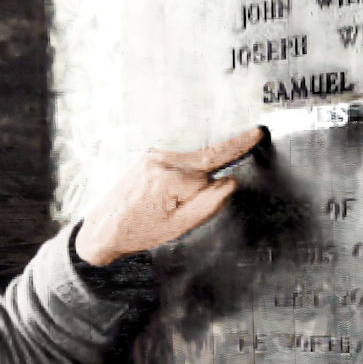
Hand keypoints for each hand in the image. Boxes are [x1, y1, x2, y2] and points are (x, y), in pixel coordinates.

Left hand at [74, 127, 264, 265]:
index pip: (213, 171)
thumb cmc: (139, 230)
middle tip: (177, 208)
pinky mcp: (148, 156)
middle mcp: (160, 159)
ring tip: (163, 207)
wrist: (104, 228)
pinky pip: (177, 163)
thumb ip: (209, 202)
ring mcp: (152, 155)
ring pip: (190, 165)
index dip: (229, 164)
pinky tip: (160, 197)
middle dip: (202, 186)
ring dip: (189, 183)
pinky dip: (180, 178)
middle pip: (203, 164)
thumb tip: (230, 181)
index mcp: (169, 177)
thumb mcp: (179, 225)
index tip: (257, 133)